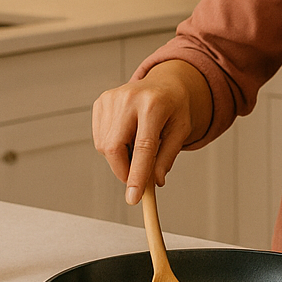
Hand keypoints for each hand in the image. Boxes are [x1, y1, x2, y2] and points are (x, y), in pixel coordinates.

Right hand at [91, 59, 208, 203]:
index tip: (133, 198)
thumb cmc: (175, 107)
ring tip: (138, 144)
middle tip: (136, 179)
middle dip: (123, 171)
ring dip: (119, 157)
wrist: (164, 83)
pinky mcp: (101, 102)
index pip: (143, 147)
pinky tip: (127, 135)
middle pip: (114, 148)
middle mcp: (129, 98)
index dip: (137, 175)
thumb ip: (167, 157)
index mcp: (154, 105)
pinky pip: (100, 137)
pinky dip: (112, 146)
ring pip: (105, 146)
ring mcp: (111, 98)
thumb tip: (154, 182)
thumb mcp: (181, 131)